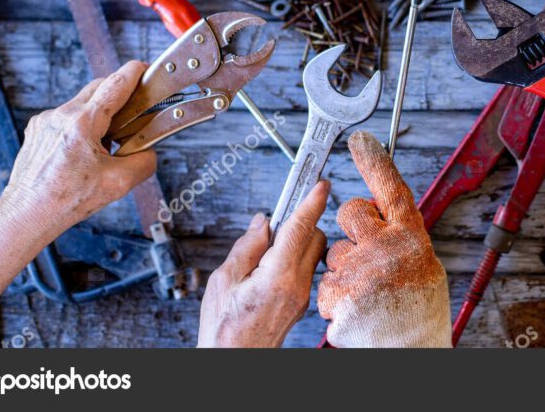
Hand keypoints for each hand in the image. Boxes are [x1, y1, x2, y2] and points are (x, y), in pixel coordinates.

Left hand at [3, 60, 156, 236]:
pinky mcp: (37, 129)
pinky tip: (84, 150)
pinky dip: (81, 125)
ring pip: (81, 103)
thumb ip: (144, 162)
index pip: (115, 84)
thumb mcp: (119, 184)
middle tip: (135, 106)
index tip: (145, 68)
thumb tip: (149, 151)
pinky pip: (66, 117)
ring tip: (108, 140)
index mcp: (82, 123)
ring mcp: (45, 121)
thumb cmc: (66, 200)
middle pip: (98, 88)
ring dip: (100, 113)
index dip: (134, 72)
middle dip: (119, 93)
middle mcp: (61, 115)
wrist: (26, 213)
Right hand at [198, 182, 327, 347]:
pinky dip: (292, 260)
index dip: (312, 201)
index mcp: (278, 276)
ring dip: (297, 242)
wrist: (233, 361)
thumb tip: (262, 224)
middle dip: (302, 222)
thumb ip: (246, 248)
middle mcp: (297, 286)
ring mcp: (302, 297)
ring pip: (311, 254)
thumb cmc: (223, 329)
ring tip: (266, 251)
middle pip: (314, 238)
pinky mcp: (300, 305)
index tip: (321, 183)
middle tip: (277, 220)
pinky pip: (304, 272)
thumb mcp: (224, 281)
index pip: (301, 228)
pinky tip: (268, 269)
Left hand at [318, 132, 451, 347]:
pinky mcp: (342, 293)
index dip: (376, 163)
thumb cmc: (416, 314)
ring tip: (365, 295)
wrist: (409, 350)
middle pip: (352, 213)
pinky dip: (334, 299)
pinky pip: (327, 284)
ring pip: (335, 254)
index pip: (392, 189)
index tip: (361, 140)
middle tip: (366, 254)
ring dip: (342, 272)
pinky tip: (353, 310)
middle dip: (352, 227)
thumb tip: (380, 217)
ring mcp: (363, 270)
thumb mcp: (420, 268)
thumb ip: (399, 238)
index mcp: (412, 238)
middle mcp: (390, 248)